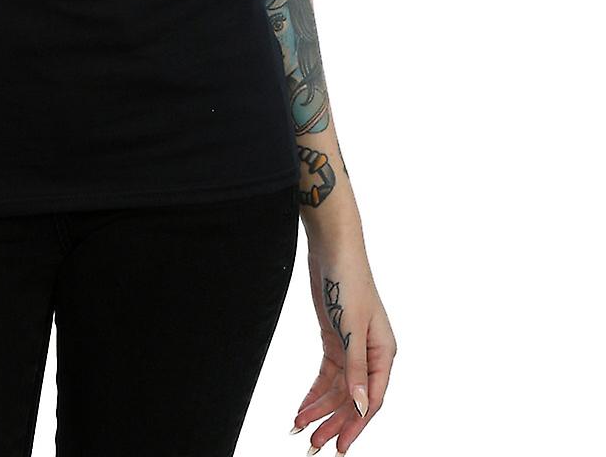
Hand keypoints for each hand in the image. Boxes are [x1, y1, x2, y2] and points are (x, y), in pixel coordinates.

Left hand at [291, 243, 396, 452]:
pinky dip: (315, 391)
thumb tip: (359, 408)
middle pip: (352, 399)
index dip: (355, 426)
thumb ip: (355, 369)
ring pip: (338, 390)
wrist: (333, 247)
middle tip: (313, 445)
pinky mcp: (335, 340)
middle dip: (333, 422)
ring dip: (320, 409)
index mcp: (384, 353)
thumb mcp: (351, 327)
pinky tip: (303, 406)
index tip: (338, 447)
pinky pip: (327, 375)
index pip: (371, 400)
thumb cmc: (349, 280)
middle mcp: (371, 354)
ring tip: (300, 429)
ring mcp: (352, 348)